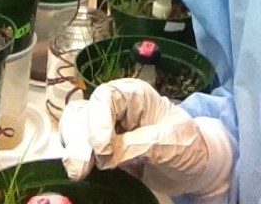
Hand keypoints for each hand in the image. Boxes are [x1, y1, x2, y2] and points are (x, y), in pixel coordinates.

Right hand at [60, 79, 232, 196]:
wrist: (194, 168)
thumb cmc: (188, 145)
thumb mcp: (171, 141)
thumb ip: (139, 144)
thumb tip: (106, 156)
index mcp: (134, 95)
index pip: (106, 97)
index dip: (98, 120)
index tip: (102, 150)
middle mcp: (115, 107)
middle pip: (84, 111)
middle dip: (79, 137)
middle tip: (80, 168)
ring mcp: (106, 126)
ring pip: (76, 126)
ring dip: (73, 147)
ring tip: (77, 172)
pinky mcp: (102, 146)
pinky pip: (79, 144)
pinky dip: (74, 155)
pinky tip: (78, 170)